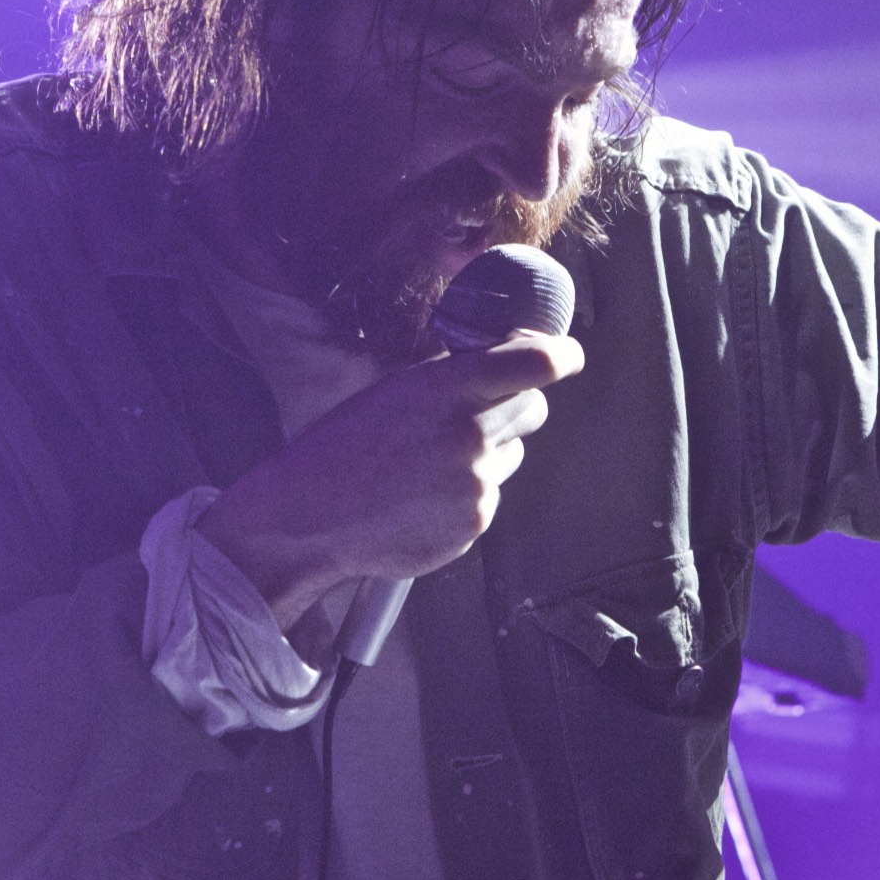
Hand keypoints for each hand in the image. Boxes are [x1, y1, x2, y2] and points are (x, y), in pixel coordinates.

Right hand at [195, 332, 582, 629]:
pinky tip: (423, 498)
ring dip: (488, 452)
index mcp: (447, 388)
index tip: (568, 356)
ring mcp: (475, 484)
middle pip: (534, 408)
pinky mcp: (475, 524)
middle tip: (478, 413)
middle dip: (515, 405)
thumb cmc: (346, 446)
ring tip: (429, 465)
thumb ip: (455, 378)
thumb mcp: (397, 391)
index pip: (537, 363)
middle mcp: (470, 434)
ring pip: (512, 453)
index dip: (562, 356)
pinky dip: (468, 493)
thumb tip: (507, 359)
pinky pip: (491, 495)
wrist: (311, 517)